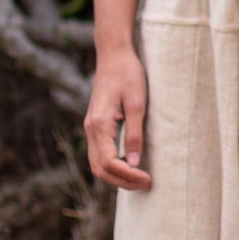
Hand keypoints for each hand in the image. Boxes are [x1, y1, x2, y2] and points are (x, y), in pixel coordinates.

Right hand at [85, 46, 151, 188]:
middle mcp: (90, 128)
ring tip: (140, 179)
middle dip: (122, 181)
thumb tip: (134, 162)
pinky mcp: (95, 126)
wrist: (114, 55)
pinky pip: (99, 154)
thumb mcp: (138, 102)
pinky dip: (112, 166)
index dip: (128, 175)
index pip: (109, 161)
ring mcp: (90, 127)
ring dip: (117, 176)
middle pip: (99, 169)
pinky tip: (130, 166)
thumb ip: (135, 133)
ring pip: (97, 164)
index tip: (148, 178)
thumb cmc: (128, 74)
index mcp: (99, 124)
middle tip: (146, 184)